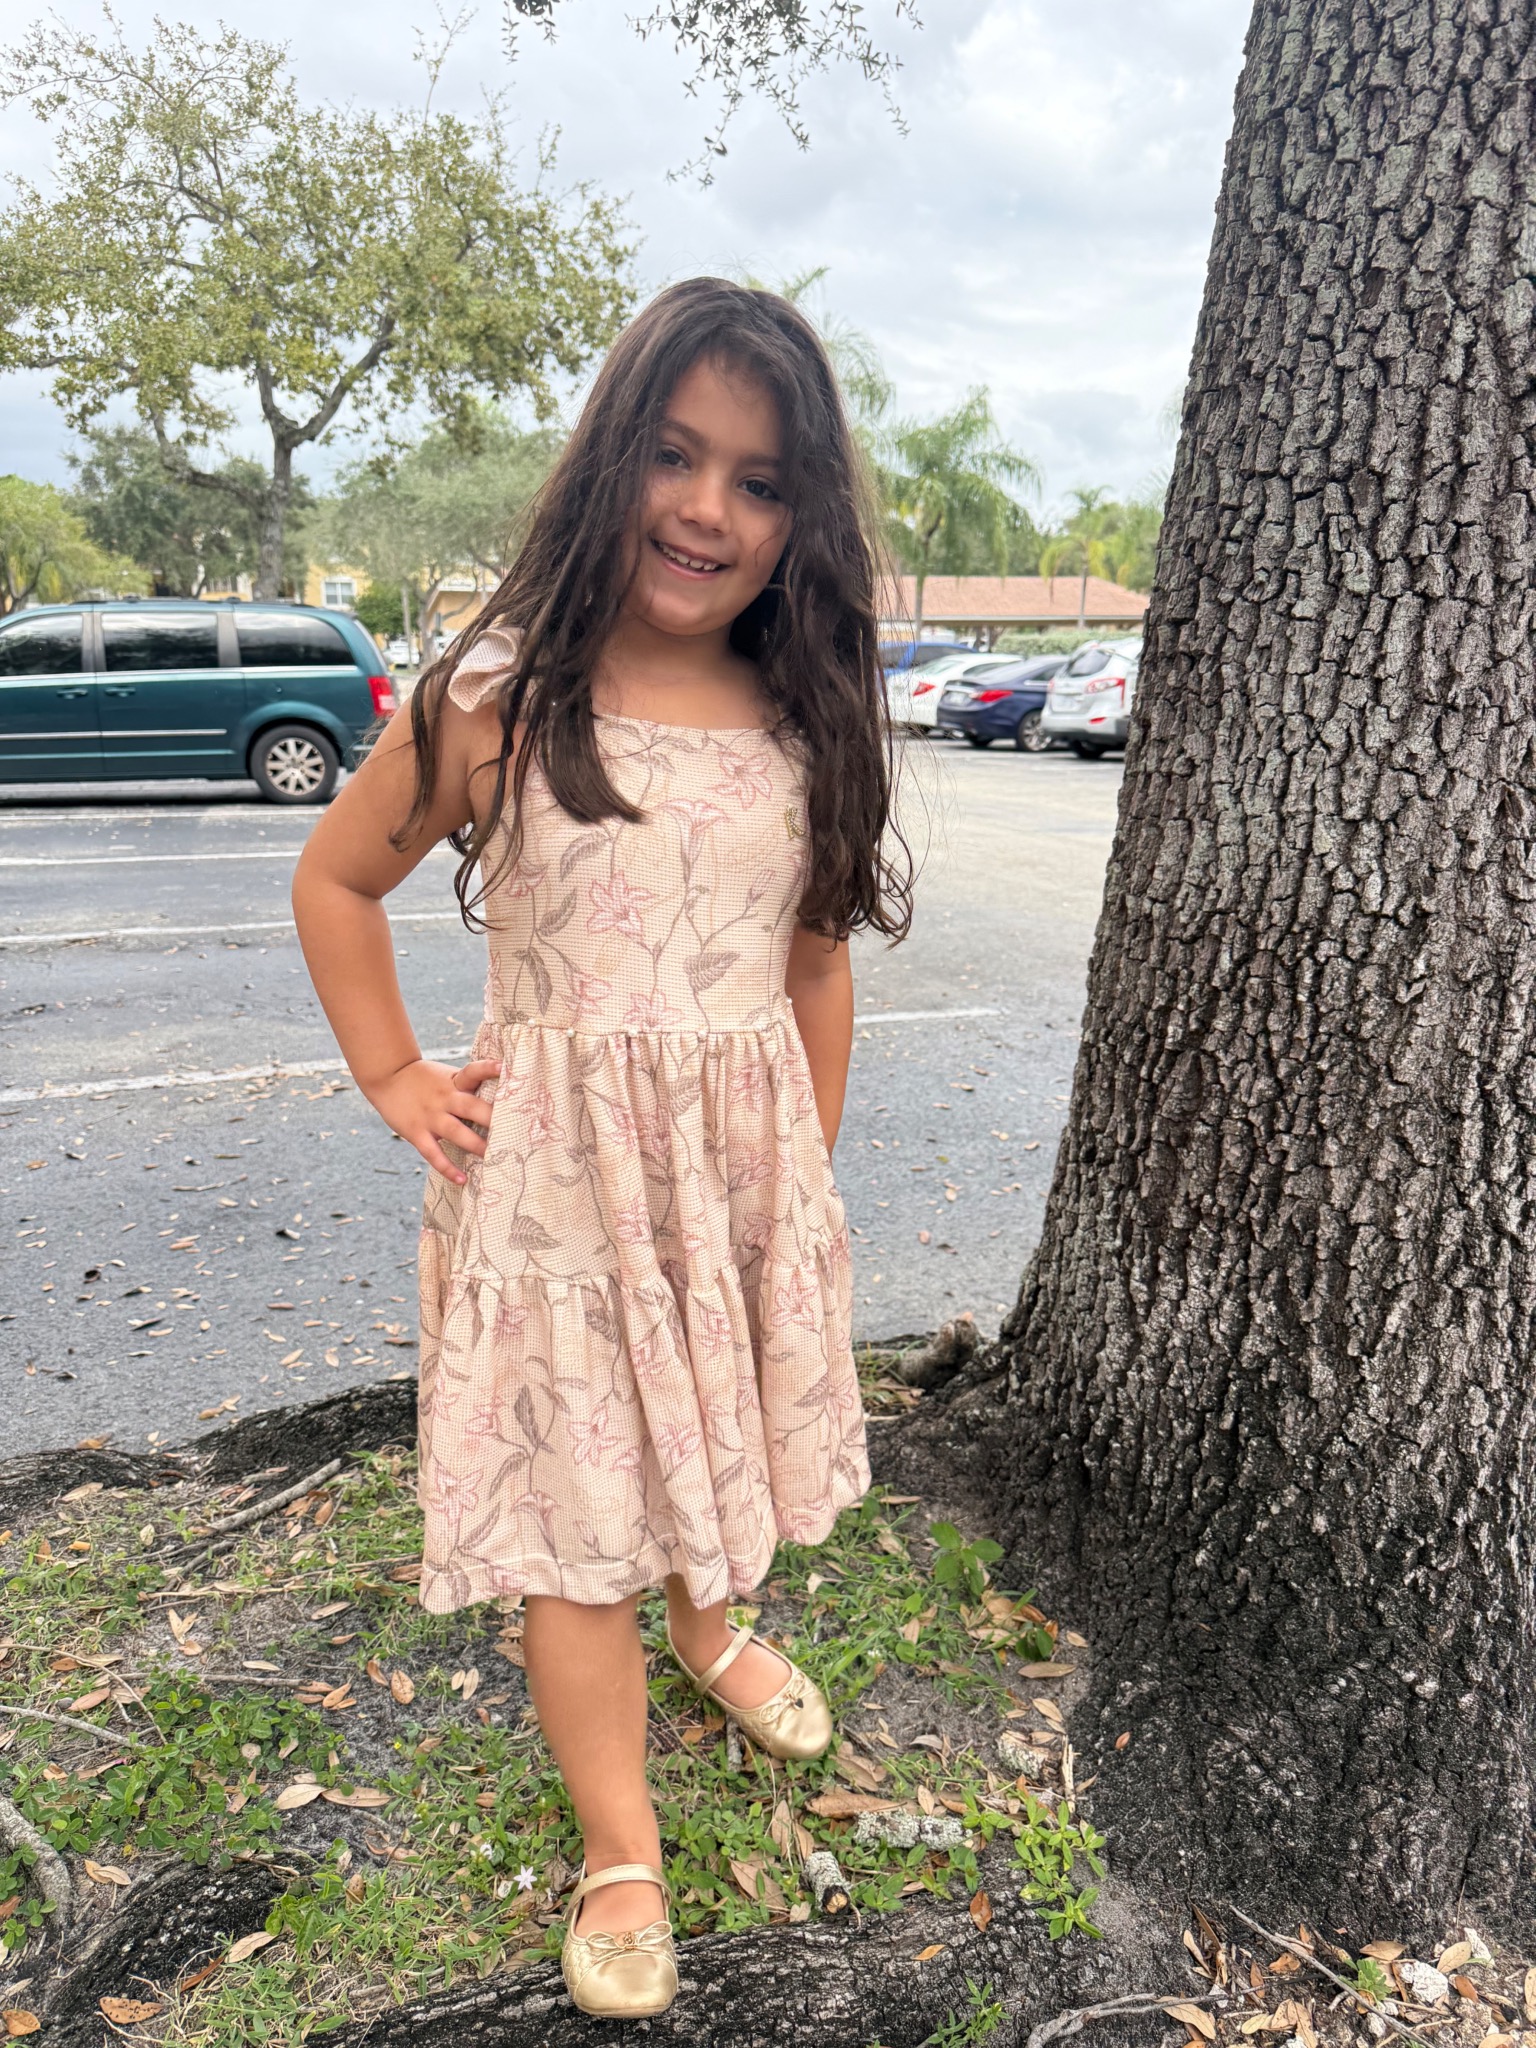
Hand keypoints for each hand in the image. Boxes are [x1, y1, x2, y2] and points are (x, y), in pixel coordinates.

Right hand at [366, 1057, 501, 1185]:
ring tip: (494, 1157)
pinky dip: (447, 1168)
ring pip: (457, 1132)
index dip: (488, 1069)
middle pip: (472, 1107)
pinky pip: (433, 1153)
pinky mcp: (416, 1132)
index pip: (473, 1071)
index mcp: (454, 1081)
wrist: (387, 1076)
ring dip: (476, 1145)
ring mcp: (431, 1116)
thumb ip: (467, 1085)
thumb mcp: (446, 1075)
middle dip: (492, 1119)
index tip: (504, 1068)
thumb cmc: (423, 1078)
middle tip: (514, 1131)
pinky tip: (462, 1179)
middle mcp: (444, 1098)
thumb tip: (499, 1093)